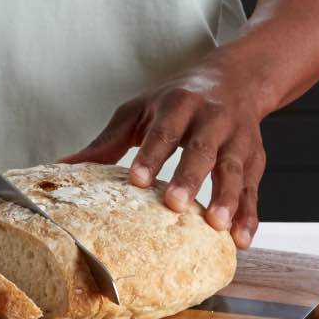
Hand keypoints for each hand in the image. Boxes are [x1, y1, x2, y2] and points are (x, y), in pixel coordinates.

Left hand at [60, 61, 273, 248]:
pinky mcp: (256, 159)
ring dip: (227, 198)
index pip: (163, 131)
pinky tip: (241, 239)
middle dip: (190, 177)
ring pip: (234, 169)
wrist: (236, 79)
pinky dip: (250, 215)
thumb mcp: (140, 111)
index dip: (151, 155)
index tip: (136, 180)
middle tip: (175, 204)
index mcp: (179, 104)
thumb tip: (62, 166)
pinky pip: (254, 189)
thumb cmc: (178, 100)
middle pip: (202, 149)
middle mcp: (212, 119)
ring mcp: (237, 139)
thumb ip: (107, 142)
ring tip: (216, 226)